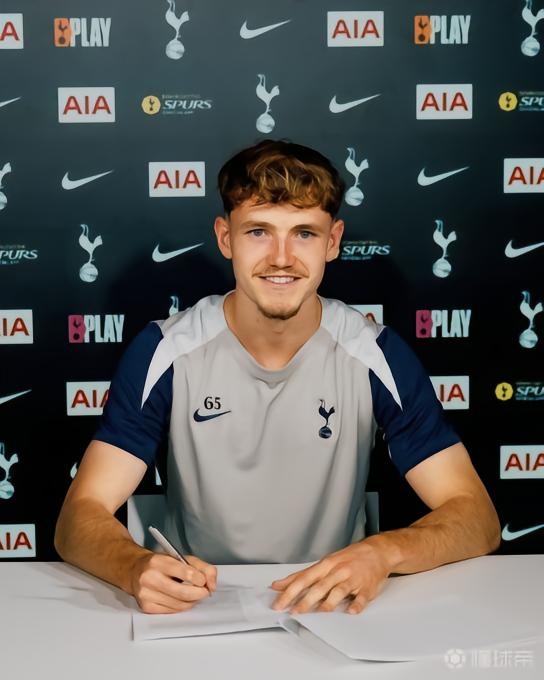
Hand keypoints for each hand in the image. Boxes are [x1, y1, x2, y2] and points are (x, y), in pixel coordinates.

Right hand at [130, 551, 216, 613]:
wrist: (135, 570)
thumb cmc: (161, 564)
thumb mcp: (181, 557)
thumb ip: (202, 567)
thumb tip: (212, 585)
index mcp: (158, 561)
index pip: (185, 572)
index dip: (200, 579)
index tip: (204, 581)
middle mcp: (150, 578)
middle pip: (183, 593)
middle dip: (200, 594)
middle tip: (205, 591)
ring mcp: (146, 594)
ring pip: (180, 605)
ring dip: (192, 601)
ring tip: (193, 593)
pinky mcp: (146, 607)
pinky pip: (172, 611)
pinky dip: (182, 606)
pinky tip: (181, 599)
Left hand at [269, 541, 390, 614]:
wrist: (377, 551)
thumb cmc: (348, 559)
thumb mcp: (324, 563)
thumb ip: (302, 576)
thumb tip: (279, 585)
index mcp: (325, 565)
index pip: (304, 578)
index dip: (290, 591)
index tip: (279, 603)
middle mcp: (337, 571)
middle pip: (319, 586)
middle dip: (306, 600)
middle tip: (294, 612)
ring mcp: (353, 578)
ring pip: (339, 590)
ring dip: (329, 602)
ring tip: (320, 612)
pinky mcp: (367, 587)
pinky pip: (362, 597)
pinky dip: (356, 604)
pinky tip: (351, 611)